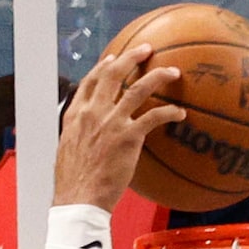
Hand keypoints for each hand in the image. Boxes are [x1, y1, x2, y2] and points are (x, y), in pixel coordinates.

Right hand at [52, 43, 186, 211]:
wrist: (79, 199)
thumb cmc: (73, 184)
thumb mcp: (68, 151)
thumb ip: (79, 136)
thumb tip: (88, 138)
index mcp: (76, 115)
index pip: (89, 81)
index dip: (103, 67)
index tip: (113, 58)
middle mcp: (93, 112)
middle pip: (113, 74)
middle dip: (132, 57)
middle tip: (147, 49)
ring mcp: (111, 122)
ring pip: (138, 88)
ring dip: (158, 76)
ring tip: (173, 71)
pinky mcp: (129, 137)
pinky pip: (154, 116)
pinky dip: (169, 112)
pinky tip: (180, 113)